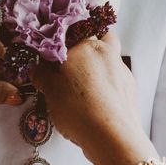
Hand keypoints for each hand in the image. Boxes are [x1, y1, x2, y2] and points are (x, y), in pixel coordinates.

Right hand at [31, 33, 156, 164]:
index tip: (52, 45)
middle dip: (87, 41)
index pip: (71, 27)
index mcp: (84, 46)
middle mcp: (105, 52)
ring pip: (110, 54)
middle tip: (73, 56)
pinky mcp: (129, 87)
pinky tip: (96, 96)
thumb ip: (41, 75)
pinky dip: (107, 80)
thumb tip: (36, 67)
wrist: (112, 137)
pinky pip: (116, 75)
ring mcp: (120, 69)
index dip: (61, 35)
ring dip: (99, 60)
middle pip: (99, 34)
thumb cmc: (79, 110)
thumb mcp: (50, 92)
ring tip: (84, 78)